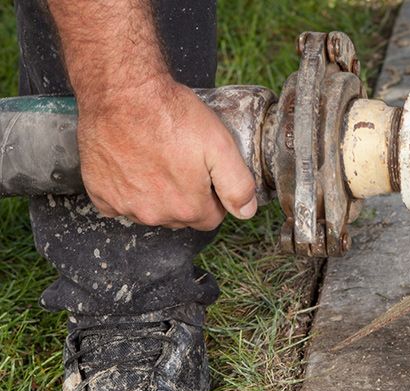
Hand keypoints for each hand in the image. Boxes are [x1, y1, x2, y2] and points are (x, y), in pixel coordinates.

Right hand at [76, 77, 257, 229]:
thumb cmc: (170, 113)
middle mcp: (155, 214)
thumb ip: (239, 185)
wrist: (121, 89)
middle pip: (180, 217)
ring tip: (155, 158)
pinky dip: (124, 191)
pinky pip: (116, 204)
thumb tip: (246, 212)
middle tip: (179, 161)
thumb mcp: (220, 145)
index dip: (211, 196)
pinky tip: (130, 166)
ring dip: (155, 194)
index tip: (204, 173)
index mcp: (188, 208)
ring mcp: (124, 205)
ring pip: (150, 211)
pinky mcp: (99, 192)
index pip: (209, 218)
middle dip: (184, 196)